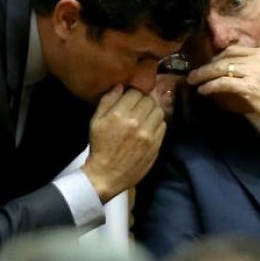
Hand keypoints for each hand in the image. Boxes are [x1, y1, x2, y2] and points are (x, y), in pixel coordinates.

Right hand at [82, 87, 166, 202]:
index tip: (131, 99)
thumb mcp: (96, 122)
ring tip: (145, 116)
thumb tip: (120, 85)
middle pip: (149, 100)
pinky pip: (163, 125)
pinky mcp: (156, 144)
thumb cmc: (100, 147)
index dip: (133, 93)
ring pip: (159, 111)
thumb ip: (107, 101)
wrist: (106, 175)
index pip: (135, 92)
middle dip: (144, 101)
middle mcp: (136, 122)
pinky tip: (149, 128)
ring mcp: (148, 134)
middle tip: (139, 107)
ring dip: (153, 111)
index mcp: (119, 115)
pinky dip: (157, 123)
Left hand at [186, 28, 259, 139]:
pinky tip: (203, 90)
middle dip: (207, 65)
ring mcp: (254, 72)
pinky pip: (223, 83)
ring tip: (193, 81)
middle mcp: (258, 58)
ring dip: (203, 75)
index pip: (235, 50)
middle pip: (225, 58)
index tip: (210, 64)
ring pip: (221, 69)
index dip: (219, 57)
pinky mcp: (249, 87)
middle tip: (195, 73)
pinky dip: (210, 86)